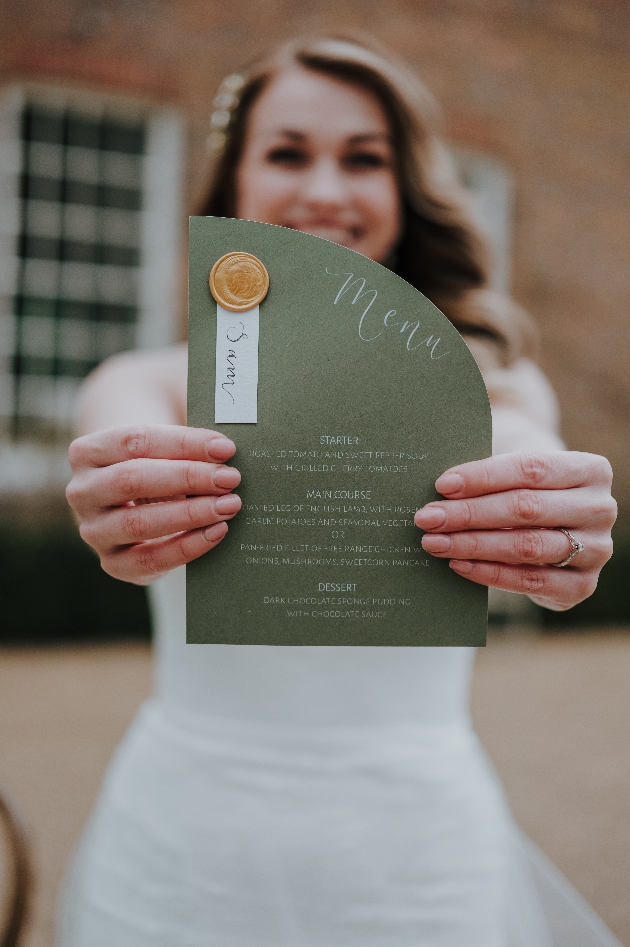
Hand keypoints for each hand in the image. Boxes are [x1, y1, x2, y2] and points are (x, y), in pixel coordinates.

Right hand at [66, 425, 240, 584]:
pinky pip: (150, 559)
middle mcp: (82, 491)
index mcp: (87, 451)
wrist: (134, 501)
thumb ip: (186, 443)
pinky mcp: (112, 563)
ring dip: (191, 513)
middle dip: (188, 477)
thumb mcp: (162, 448)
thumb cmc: (156, 464)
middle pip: (133, 479)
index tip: (224, 448)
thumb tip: (225, 449)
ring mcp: (93, 531)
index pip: (135, 440)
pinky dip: (187, 546)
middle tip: (229, 478)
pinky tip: (217, 531)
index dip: (183, 443)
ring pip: (139, 523)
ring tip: (228, 505)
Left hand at [414, 452, 615, 610]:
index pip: (531, 469)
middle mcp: (600, 509)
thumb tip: (440, 493)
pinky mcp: (582, 585)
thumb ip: (489, 478)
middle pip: (527, 508)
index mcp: (591, 470)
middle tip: (428, 518)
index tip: (442, 485)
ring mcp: (596, 550)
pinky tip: (458, 564)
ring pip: (527, 546)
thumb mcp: (518, 474)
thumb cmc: (527, 489)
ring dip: (473, 545)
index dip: (484, 477)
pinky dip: (489, 573)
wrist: (555, 523)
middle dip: (470, 514)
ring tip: (435, 542)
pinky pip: (529, 581)